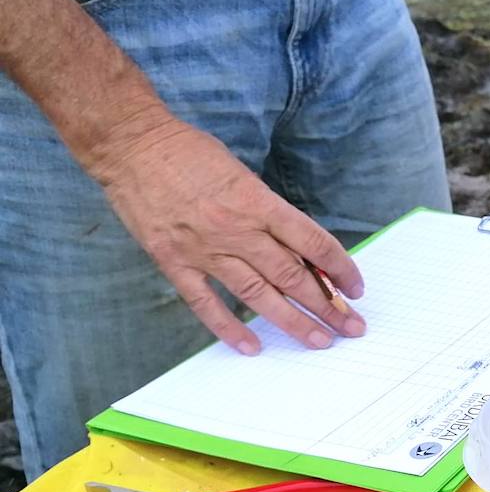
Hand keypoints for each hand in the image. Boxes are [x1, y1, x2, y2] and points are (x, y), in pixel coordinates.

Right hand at [93, 112, 365, 353]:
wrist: (131, 145)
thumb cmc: (191, 153)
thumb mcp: (243, 175)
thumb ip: (270, 213)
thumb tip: (302, 252)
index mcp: (259, 203)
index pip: (314, 243)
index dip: (341, 268)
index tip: (356, 288)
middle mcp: (237, 230)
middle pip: (293, 277)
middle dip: (328, 305)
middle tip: (351, 327)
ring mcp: (205, 249)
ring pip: (259, 295)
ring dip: (292, 322)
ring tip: (319, 341)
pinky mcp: (174, 262)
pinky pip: (206, 303)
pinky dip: (229, 328)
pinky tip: (251, 347)